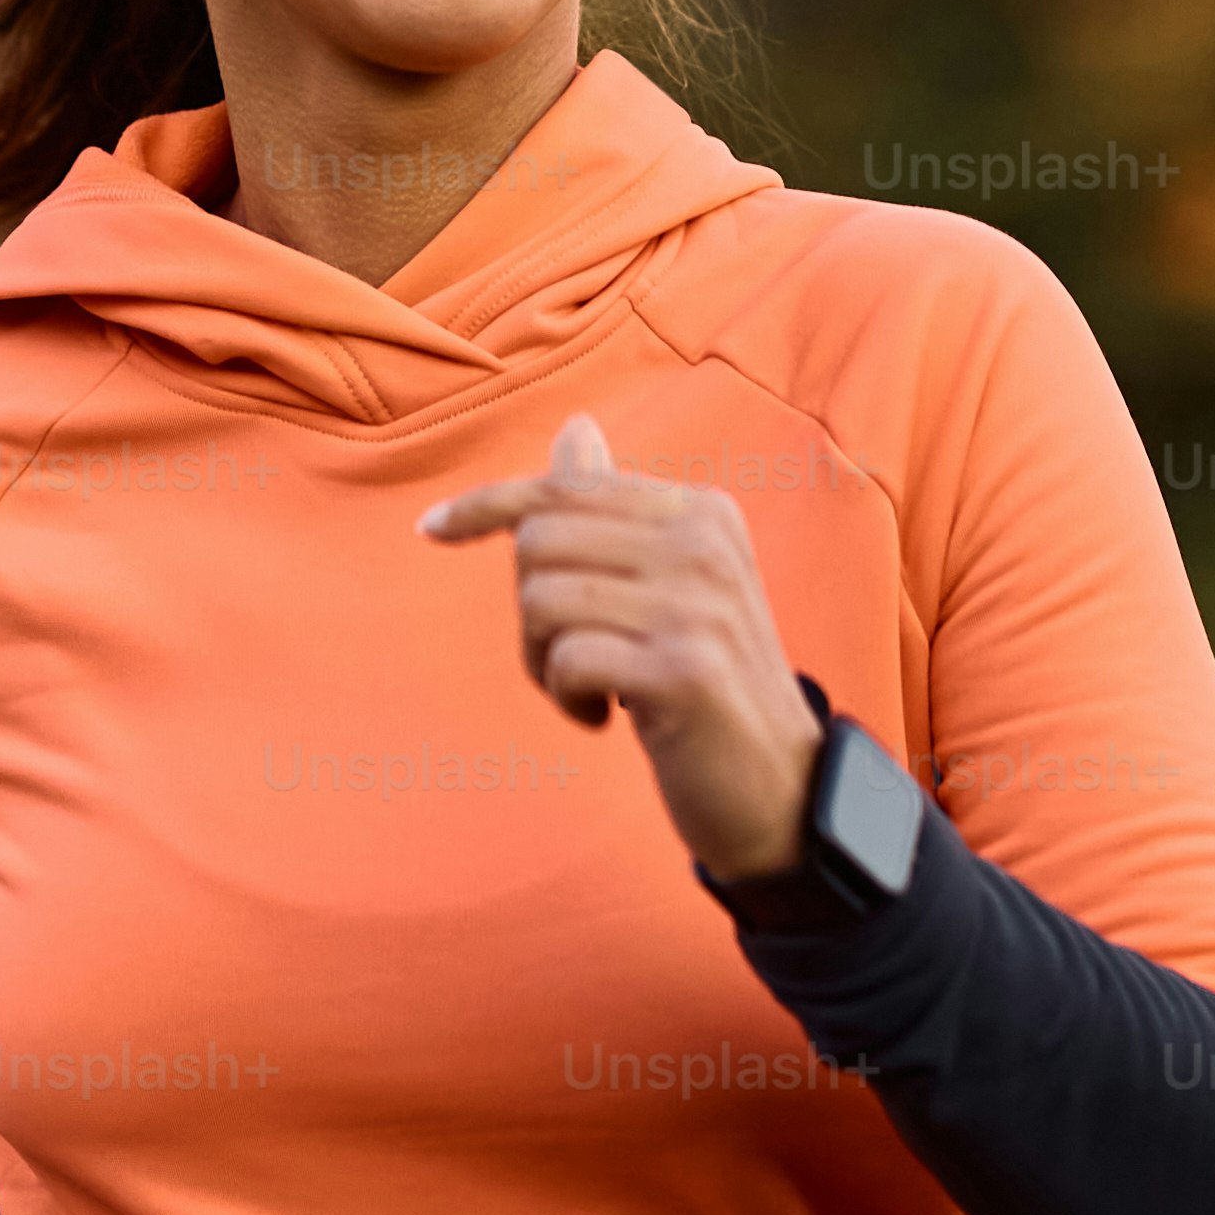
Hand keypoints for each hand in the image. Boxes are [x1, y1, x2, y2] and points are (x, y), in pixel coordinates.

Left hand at [418, 410, 824, 881]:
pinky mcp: (685, 670)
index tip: (432, 527)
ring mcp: (698, 606)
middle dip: (528, 610)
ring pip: (542, 600)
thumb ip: (616, 511)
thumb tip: (575, 427)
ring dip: (543, 659)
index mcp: (702, 512)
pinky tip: (602, 717)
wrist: (781, 786)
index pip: (565, 486)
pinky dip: (565, 696)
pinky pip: (566, 659)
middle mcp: (706, 545)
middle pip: (540, 541)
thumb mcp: (669, 584)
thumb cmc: (703, 681)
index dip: (487, 505)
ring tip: (588, 689)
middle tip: (568, 658)